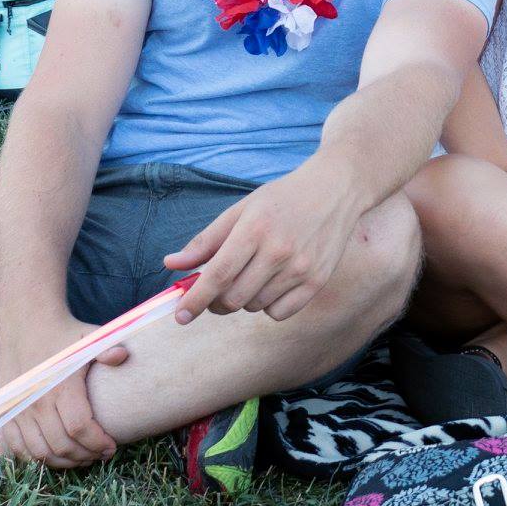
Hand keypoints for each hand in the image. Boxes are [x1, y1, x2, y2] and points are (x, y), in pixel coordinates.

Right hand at [0, 316, 128, 469]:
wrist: (26, 326)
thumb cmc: (64, 334)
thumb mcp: (90, 338)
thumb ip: (108, 348)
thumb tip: (122, 355)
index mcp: (60, 386)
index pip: (79, 428)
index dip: (97, 443)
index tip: (111, 447)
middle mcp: (36, 402)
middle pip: (61, 445)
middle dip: (84, 456)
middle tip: (99, 455)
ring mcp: (18, 411)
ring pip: (40, 452)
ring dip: (62, 462)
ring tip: (81, 458)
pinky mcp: (5, 414)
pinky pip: (18, 448)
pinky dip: (36, 459)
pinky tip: (55, 455)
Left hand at [164, 156, 364, 322]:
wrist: (335, 189)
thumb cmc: (283, 198)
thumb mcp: (241, 210)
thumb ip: (206, 240)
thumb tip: (171, 265)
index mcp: (255, 228)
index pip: (217, 275)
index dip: (195, 299)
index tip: (181, 315)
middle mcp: (279, 250)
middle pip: (232, 298)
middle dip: (215, 301)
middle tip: (215, 290)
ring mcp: (301, 268)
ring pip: (254, 306)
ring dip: (244, 299)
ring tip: (252, 275)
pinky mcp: (317, 281)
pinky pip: (279, 313)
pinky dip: (268, 306)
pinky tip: (273, 284)